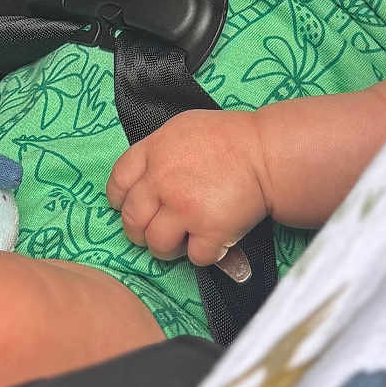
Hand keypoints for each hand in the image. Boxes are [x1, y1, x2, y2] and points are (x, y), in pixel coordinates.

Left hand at [106, 110, 269, 270]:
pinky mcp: (209, 230)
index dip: (119, 201)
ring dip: (169, 247)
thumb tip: (143, 180)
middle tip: (156, 233)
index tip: (127, 208)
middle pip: (132, 220)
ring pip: (157, 244)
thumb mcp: (183, 129)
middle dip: (140, 232)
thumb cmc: (230, 138)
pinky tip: (214, 239)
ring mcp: (184, 207)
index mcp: (154, 151)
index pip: (117, 183)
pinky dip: (205, 253)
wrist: (268, 153)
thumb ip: (158, 153)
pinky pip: (194, 256)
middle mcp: (162, 180)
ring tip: (185, 239)